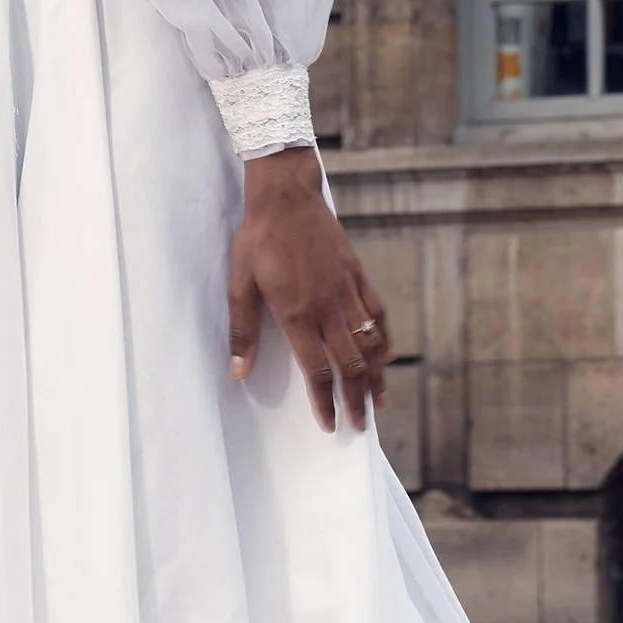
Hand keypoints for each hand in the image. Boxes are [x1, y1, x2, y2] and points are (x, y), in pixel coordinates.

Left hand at [229, 148, 389, 432]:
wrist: (286, 195)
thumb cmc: (258, 239)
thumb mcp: (240, 285)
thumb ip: (242, 331)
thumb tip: (238, 372)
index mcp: (297, 314)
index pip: (317, 370)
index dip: (325, 402)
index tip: (330, 425)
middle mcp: (327, 308)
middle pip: (350, 365)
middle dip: (356, 400)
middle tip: (360, 427)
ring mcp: (347, 291)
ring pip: (369, 344)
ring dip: (376, 377)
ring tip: (379, 402)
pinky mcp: (357, 275)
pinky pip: (378, 314)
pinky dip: (383, 339)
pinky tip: (384, 355)